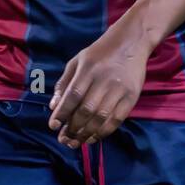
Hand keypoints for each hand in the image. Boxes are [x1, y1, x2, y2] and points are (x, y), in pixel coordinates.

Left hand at [48, 20, 150, 148]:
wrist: (130, 42)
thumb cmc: (99, 53)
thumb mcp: (77, 61)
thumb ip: (64, 83)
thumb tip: (53, 107)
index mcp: (88, 69)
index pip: (73, 95)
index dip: (62, 113)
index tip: (53, 126)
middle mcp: (104, 80)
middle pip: (86, 110)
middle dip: (73, 128)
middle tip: (63, 139)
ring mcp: (119, 89)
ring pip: (101, 118)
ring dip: (86, 134)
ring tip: (75, 142)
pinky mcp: (131, 97)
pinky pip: (116, 120)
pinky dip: (103, 132)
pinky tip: (92, 138)